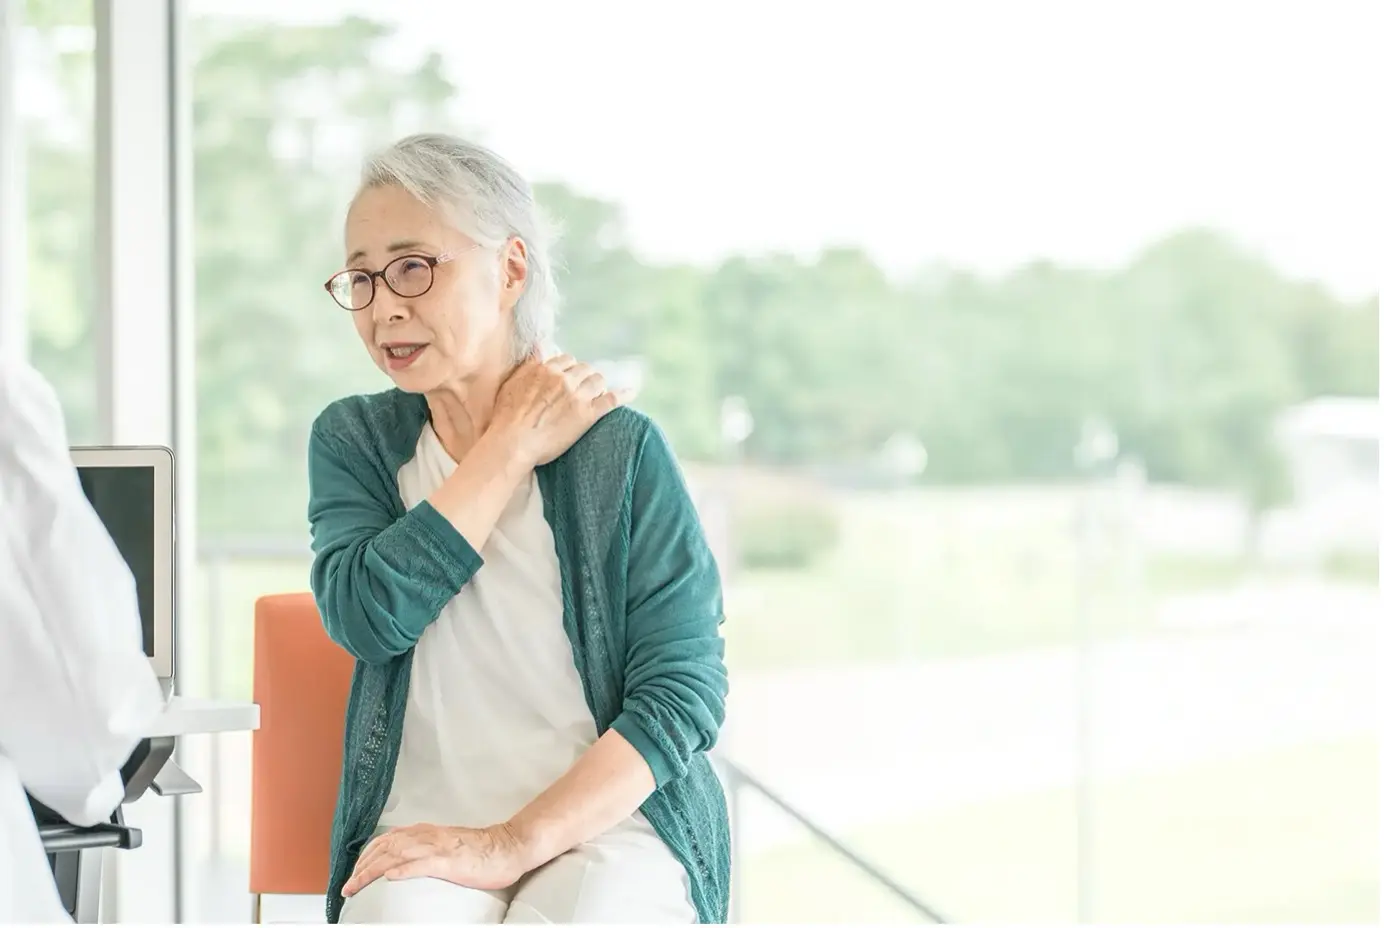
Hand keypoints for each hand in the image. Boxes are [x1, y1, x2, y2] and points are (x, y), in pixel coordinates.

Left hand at [340, 823, 529, 897]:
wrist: (508, 846)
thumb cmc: (482, 851)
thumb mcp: (448, 846)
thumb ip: (427, 850)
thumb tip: (404, 863)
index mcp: (426, 832)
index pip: (388, 839)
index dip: (367, 855)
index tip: (354, 871)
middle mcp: (427, 836)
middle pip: (385, 847)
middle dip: (362, 866)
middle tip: (347, 885)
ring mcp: (438, 847)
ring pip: (396, 854)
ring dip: (372, 870)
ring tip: (356, 884)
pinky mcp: (449, 860)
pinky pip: (421, 863)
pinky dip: (403, 869)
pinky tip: (389, 877)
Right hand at [491, 352, 630, 466]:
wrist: (512, 442)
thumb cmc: (506, 417)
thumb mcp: (513, 383)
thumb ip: (530, 363)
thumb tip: (541, 345)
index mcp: (545, 369)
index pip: (566, 360)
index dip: (569, 370)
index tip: (569, 379)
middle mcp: (563, 378)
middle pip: (584, 368)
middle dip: (584, 377)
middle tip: (582, 390)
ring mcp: (577, 395)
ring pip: (597, 380)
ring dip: (597, 385)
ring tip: (595, 395)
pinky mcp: (587, 414)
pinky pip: (611, 399)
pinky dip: (623, 395)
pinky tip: (631, 392)